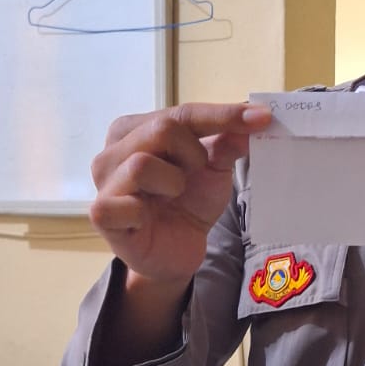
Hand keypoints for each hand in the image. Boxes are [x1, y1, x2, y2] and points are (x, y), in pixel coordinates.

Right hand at [90, 102, 270, 283]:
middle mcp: (113, 149)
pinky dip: (145, 210)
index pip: (182, 113)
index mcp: (136, 129)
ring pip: (142, 163)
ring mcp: (104, 182)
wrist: (175, 252)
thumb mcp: (214, 170)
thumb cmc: (187, 204)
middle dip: (193, 154)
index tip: (263, 118)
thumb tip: (253, 115)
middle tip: (196, 173)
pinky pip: (125, 203)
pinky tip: (147, 217)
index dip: (224, 115)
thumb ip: (227, 142)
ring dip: (172, 183)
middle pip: (162, 128)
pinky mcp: (102, 213)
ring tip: (173, 196)